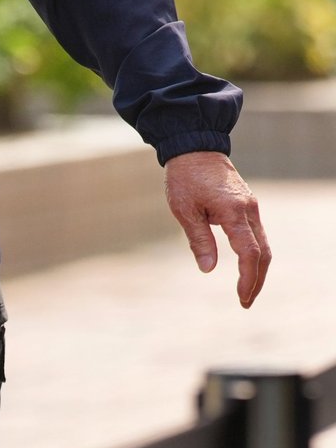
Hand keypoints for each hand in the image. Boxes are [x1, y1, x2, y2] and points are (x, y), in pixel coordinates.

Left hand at [165, 151, 270, 307]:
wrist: (193, 146)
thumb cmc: (185, 177)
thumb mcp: (184, 209)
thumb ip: (199, 239)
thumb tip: (208, 269)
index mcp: (233, 211)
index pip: (249, 253)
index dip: (248, 278)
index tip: (242, 297)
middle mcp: (248, 209)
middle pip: (263, 252)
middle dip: (256, 279)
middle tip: (245, 301)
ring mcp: (250, 205)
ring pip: (263, 243)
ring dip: (257, 267)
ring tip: (246, 289)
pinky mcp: (247, 203)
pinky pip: (256, 232)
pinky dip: (254, 252)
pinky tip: (246, 264)